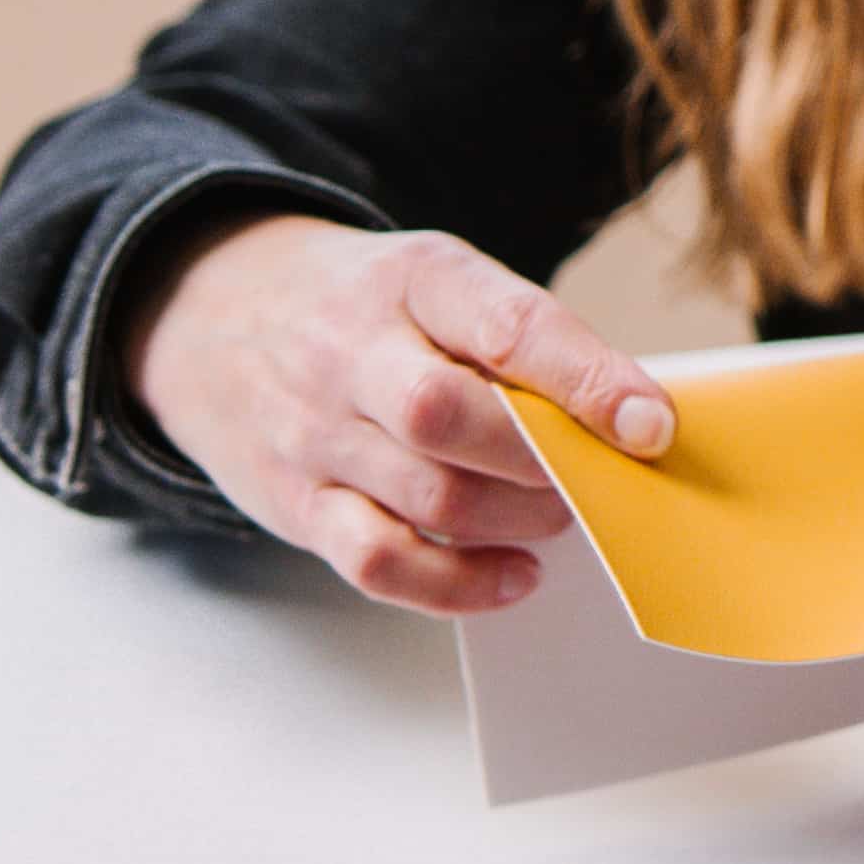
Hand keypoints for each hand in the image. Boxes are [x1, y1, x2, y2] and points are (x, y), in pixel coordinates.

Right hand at [122, 213, 680, 615]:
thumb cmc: (365, 307)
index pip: (509, 326)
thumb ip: (522, 338)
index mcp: (414, 279)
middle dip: (545, 462)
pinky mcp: (295, 503)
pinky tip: (513, 577)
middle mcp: (353, 354)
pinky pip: (379, 561)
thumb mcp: (438, 281)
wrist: (210, 313)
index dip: (589, 381)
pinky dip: (458, 584)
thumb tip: (628, 418)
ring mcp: (315, 433)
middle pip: (453, 418)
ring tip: (559, 517)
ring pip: (429, 496)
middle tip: (597, 479)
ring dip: (518, 521)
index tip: (653, 426)